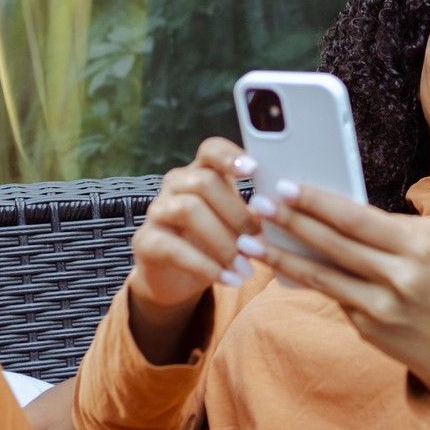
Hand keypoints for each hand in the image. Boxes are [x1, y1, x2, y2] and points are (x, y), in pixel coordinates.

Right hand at [126, 138, 257, 360]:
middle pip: (204, 182)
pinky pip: (173, 247)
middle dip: (236, 213)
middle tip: (257, 241)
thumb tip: (283, 212)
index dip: (230, 155)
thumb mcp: (236, 224)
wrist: (176, 277)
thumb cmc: (214, 242)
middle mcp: (175, 185)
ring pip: (188, 209)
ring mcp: (157, 211)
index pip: (210, 150)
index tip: (254, 170)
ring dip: (223, 241)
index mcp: (201, 172)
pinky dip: (205, 266)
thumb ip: (255, 213)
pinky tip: (228, 279)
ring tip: (245, 267)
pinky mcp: (145, 242)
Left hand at [248, 180, 429, 398]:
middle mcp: (402, 273)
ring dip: (281, 255)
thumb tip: (324, 208)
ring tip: (250, 239)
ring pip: (321, 273)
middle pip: (335, 241)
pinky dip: (300, 277)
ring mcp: (383, 304)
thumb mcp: (424, 246)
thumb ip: (380, 229)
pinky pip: (329, 294)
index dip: (317, 201)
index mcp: (418, 242)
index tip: (286, 185)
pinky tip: (277, 265)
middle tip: (259, 204)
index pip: (357, 216)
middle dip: (292, 220)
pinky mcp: (368, 326)